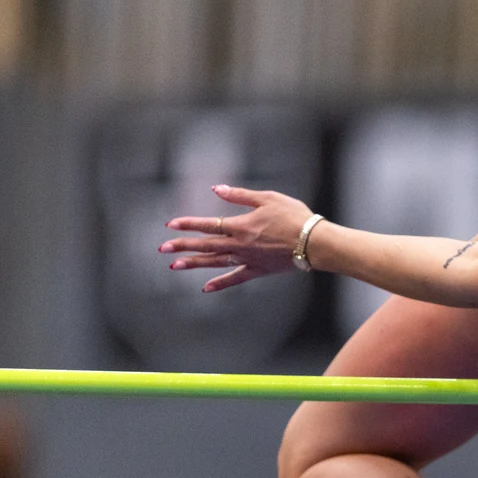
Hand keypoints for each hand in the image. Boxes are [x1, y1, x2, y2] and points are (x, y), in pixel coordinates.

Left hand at [160, 184, 313, 291]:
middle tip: (162, 248)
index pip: (208, 225)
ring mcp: (248, 259)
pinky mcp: (258, 270)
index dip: (188, 224)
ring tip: (174, 266)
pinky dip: (220, 284)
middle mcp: (240, 245)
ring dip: (194, 264)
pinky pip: (235, 278)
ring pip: (215, 262)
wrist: (314, 243)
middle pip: (206, 246)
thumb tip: (217, 189)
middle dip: (182, 246)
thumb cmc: (294, 217)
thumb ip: (240, 196)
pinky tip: (206, 288)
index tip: (170, 225)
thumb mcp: (268, 198)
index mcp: (241, 226)